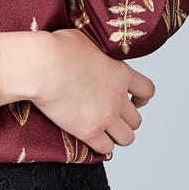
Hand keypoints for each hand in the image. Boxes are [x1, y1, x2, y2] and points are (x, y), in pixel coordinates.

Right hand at [0, 28, 153, 155]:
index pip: (147, 90)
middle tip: (113, 116)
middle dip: (126, 119)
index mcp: (121, 72)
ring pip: (127, 138)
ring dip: (117, 135)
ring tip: (105, 130)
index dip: (142, 98)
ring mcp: (105, 116)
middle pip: (137, 120)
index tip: (134, 100)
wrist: (41, 65)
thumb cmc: (58, 48)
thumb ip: (99, 53)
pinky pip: (106, 148)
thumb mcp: (87, 40)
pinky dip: (101, 146)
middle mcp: (118, 97)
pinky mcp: (89, 131)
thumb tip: (96, 52)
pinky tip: (93, 138)